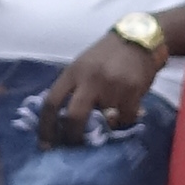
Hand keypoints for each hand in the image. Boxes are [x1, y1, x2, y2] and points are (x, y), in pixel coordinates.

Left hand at [38, 31, 163, 144]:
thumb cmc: (107, 55)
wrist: (139, 39)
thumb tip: (64, 121)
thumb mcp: (83, 66)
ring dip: (107, 124)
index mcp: (73, 72)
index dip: (46, 127)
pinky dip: (126, 118)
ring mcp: (111, 85)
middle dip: (73, 137)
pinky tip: (128, 109)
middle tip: (75, 145)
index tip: (46, 144)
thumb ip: (74, 88)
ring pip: (105, 120)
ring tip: (112, 117)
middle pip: (74, 116)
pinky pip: (125, 117)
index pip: (51, 103)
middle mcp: (89, 79)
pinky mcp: (132, 91)